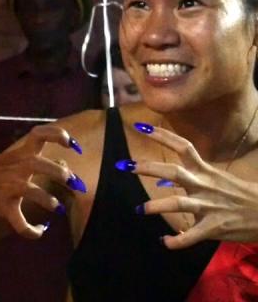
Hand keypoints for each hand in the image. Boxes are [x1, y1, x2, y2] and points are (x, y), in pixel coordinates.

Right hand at [0, 125, 83, 238]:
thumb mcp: (7, 159)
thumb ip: (33, 160)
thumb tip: (63, 162)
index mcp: (17, 156)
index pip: (38, 136)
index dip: (56, 136)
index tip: (72, 145)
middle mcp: (13, 169)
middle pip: (39, 164)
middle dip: (59, 172)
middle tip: (73, 182)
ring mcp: (6, 188)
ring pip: (31, 192)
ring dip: (47, 200)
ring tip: (57, 207)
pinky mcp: (1, 206)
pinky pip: (19, 222)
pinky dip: (31, 231)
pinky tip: (38, 232)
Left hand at [128, 124, 257, 248]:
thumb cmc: (241, 195)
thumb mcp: (219, 179)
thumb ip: (196, 175)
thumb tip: (168, 175)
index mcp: (206, 171)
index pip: (184, 147)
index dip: (163, 135)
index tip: (141, 127)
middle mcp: (204, 186)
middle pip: (174, 172)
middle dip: (149, 168)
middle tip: (127, 166)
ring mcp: (208, 207)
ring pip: (178, 204)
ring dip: (156, 206)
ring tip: (139, 209)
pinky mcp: (213, 228)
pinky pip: (191, 236)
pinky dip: (177, 241)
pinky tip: (165, 241)